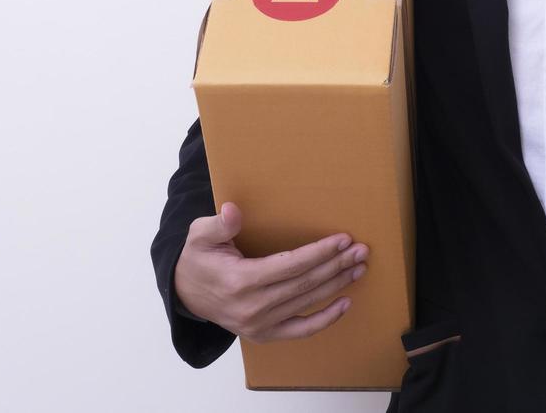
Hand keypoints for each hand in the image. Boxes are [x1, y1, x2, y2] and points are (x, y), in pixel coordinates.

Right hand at [173, 202, 369, 341]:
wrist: (185, 294)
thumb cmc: (198, 259)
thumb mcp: (200, 235)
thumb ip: (218, 224)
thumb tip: (233, 211)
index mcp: (241, 281)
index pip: (290, 265)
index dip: (319, 252)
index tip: (342, 239)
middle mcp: (253, 307)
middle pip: (305, 283)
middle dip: (336, 265)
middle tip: (361, 250)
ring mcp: (260, 324)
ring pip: (307, 302)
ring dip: (337, 285)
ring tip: (358, 267)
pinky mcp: (265, 334)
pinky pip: (301, 329)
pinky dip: (325, 319)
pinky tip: (344, 303)